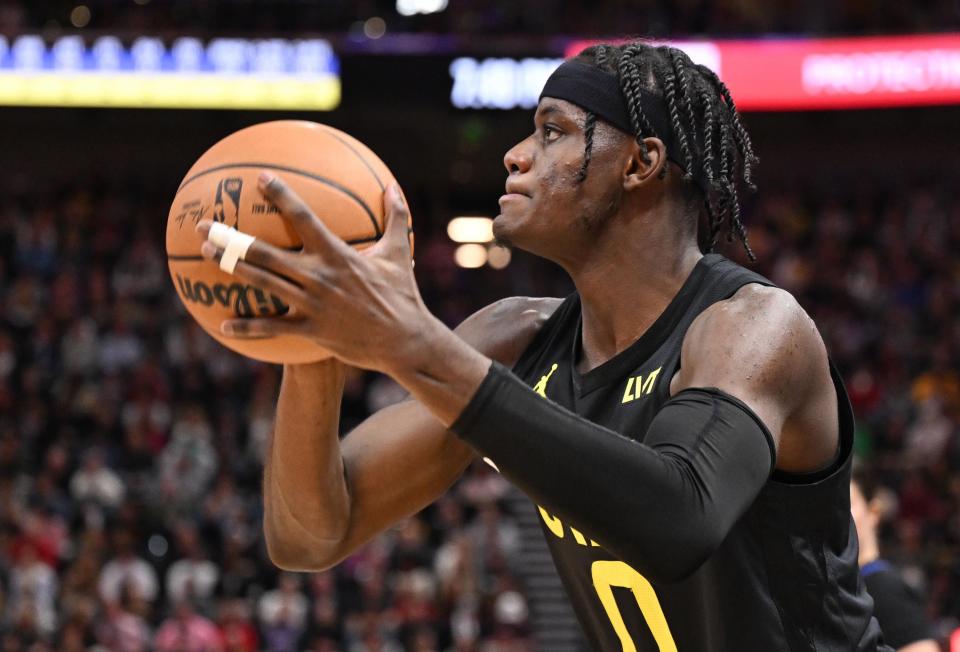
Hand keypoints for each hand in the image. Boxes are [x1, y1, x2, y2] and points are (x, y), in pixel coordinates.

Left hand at [196, 172, 435, 373]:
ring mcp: (311, 305)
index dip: (281, 195)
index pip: (303, 217)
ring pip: (261, 283)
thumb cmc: (403, 295)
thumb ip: (396, 218)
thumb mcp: (398, 253)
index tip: (260, 178)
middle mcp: (318, 276)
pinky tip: (224, 325)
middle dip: (230, 237)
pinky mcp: (310, 330)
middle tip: (204, 224)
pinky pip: (273, 328)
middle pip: (264, 253)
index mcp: (337, 254)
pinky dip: (248, 327)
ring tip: (204, 254)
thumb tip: (393, 187)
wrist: (404, 341)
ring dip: (230, 268)